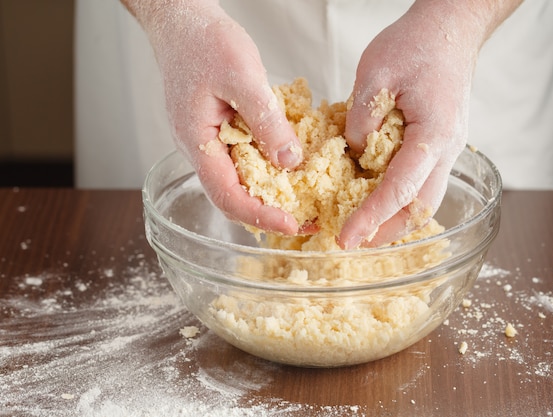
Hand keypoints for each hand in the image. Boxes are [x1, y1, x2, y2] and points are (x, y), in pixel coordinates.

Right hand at [124, 0, 302, 233]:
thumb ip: (266, 121)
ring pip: (239, 180)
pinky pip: (244, 159)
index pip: (226, 196)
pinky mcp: (221, 131)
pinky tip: (290, 167)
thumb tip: (289, 162)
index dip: (259, 215)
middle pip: (233, 197)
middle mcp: (201, 150)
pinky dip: (268, 169)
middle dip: (269, 213)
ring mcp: (210, 142)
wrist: (183, 21)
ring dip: (270, 194)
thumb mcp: (242, 77)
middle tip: (307, 219)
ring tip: (304, 201)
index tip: (292, 224)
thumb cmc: (204, 42)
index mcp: (198, 143)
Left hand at [337, 0, 519, 248]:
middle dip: (388, 232)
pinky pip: (424, 182)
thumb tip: (353, 154)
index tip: (346, 239)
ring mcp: (448, 149)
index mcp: (433, 135)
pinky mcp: (441, 145)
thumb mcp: (374, 74)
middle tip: (355, 241)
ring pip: (426, 200)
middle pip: (422, 208)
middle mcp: (447, 150)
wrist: (450, 29)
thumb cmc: (416, 44)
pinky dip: (401, 199)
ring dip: (396, 219)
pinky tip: (378, 197)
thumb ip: (361, 120)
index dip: (371, 218)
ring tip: (364, 226)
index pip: (400, 190)